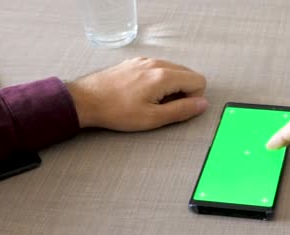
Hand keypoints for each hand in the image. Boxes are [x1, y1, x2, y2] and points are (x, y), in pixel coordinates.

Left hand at [66, 57, 207, 130]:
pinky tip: (142, 93)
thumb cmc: (117, 111)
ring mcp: (145, 60)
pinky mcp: (135, 62)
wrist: (86, 100)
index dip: (194, 98)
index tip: (177, 109)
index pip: (198, 81)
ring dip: (172, 86)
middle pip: (188, 74)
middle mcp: (157, 63)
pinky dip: (159, 80)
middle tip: (165, 107)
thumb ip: (181, 110)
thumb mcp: (153, 118)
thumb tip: (202, 104)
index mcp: (164, 76)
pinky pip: (159, 68)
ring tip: (152, 101)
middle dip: (184, 92)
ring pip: (174, 70)